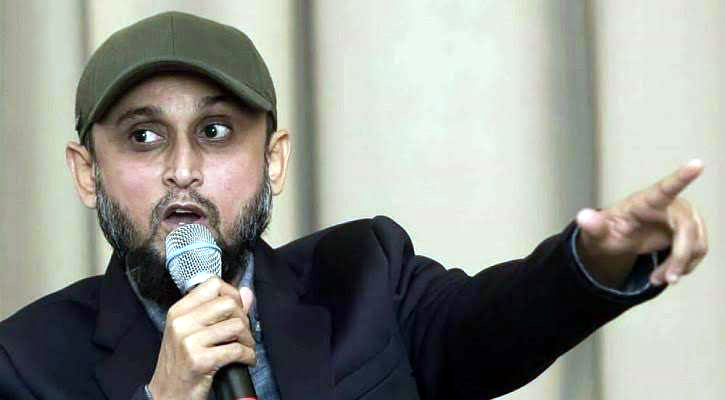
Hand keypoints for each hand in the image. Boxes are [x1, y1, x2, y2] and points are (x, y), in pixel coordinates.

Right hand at [148, 277, 255, 399]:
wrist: (167, 395)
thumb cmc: (181, 364)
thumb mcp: (193, 333)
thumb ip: (219, 310)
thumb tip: (246, 293)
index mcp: (179, 311)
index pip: (213, 285)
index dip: (232, 295)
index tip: (237, 310)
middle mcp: (181, 323)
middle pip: (229, 303)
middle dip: (244, 319)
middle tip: (242, 334)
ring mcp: (188, 342)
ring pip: (236, 325)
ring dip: (248, 340)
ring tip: (244, 349)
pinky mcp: (199, 361)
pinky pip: (236, 350)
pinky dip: (248, 356)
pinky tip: (245, 361)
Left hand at [575, 159, 707, 287]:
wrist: (620, 238)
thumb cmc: (610, 230)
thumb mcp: (598, 233)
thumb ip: (593, 226)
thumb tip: (583, 217)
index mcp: (647, 200)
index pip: (665, 188)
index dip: (682, 177)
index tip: (697, 163)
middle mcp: (671, 205)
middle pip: (687, 230)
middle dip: (679, 257)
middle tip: (666, 280)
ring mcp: (685, 218)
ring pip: (696, 245)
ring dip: (679, 267)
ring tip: (657, 279)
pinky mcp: (693, 231)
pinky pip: (697, 252)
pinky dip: (683, 268)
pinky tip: (666, 273)